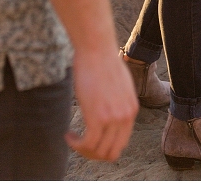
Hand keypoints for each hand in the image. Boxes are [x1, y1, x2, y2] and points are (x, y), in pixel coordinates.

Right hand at [66, 45, 138, 160]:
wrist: (96, 48)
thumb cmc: (103, 60)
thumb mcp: (119, 84)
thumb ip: (118, 101)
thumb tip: (109, 109)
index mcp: (131, 110)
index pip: (121, 143)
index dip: (104, 146)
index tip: (90, 138)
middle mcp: (125, 117)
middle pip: (111, 152)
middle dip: (94, 153)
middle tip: (80, 144)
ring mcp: (112, 118)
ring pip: (98, 151)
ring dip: (83, 149)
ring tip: (73, 138)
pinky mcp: (97, 117)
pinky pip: (88, 144)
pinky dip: (76, 144)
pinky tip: (68, 135)